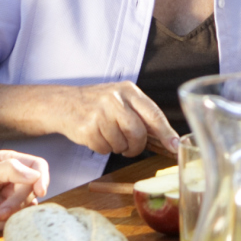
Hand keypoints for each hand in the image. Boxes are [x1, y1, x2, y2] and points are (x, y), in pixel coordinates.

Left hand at [0, 150, 51, 231]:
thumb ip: (9, 170)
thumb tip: (35, 175)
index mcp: (7, 161)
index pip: (37, 166)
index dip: (42, 178)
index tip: (39, 192)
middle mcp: (12, 176)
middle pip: (32, 190)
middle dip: (13, 203)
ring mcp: (10, 195)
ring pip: (25, 207)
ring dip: (5, 215)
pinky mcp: (7, 212)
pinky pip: (17, 219)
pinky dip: (2, 223)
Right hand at [65, 83, 179, 159]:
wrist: (64, 103)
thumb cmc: (98, 104)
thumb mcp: (121, 100)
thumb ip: (142, 115)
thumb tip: (168, 138)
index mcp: (128, 91)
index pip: (153, 114)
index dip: (166, 133)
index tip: (175, 146)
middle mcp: (115, 100)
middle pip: (138, 133)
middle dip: (136, 146)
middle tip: (131, 148)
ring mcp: (99, 114)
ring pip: (121, 144)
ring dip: (117, 147)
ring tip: (108, 135)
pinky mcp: (87, 128)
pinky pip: (104, 149)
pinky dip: (103, 148)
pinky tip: (97, 136)